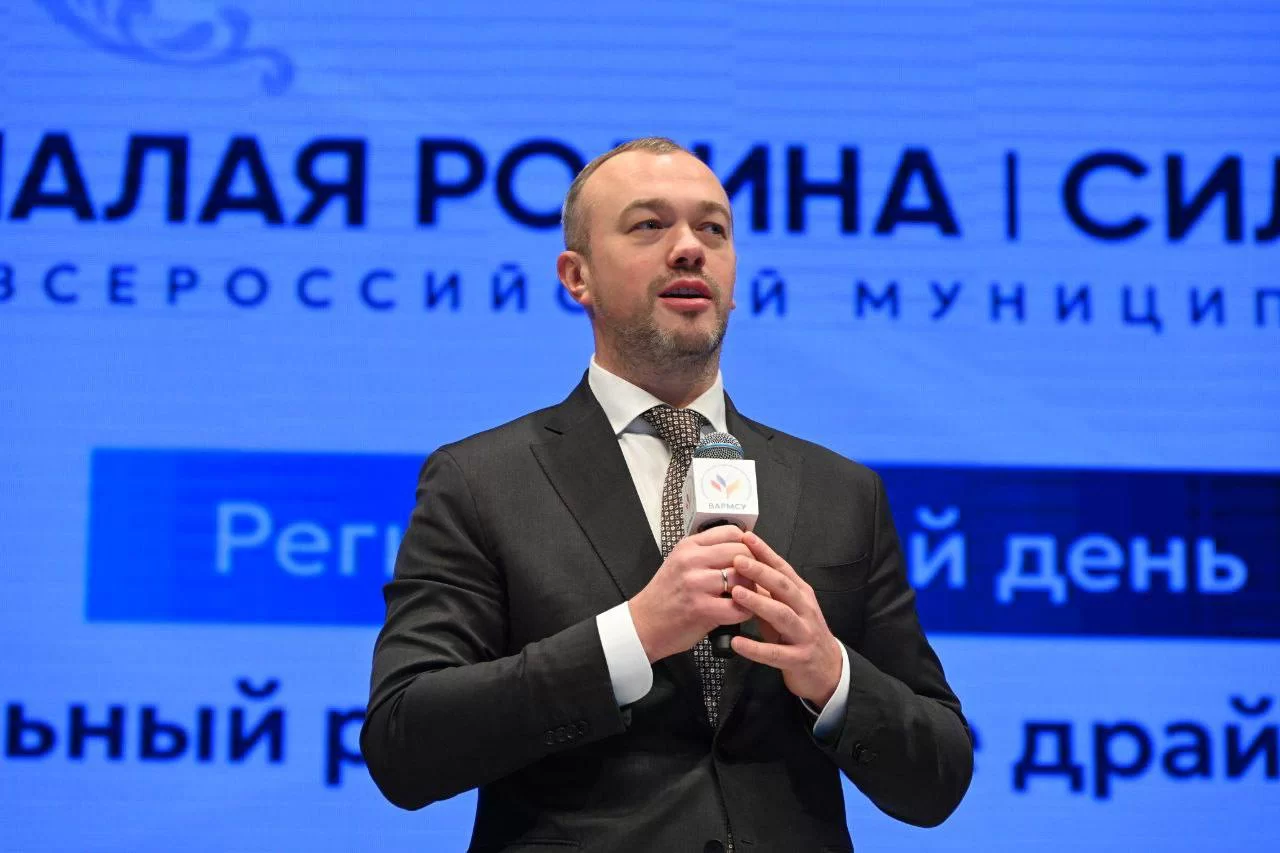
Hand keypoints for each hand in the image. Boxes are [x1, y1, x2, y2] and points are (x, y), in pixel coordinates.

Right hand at [630, 526, 753, 662]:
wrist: (644, 623)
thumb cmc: (665, 595)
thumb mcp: (680, 562)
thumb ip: (706, 552)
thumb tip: (742, 549)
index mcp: (689, 546)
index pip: (732, 533)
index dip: (747, 545)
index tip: (750, 557)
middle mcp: (692, 560)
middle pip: (741, 552)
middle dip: (753, 567)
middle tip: (753, 580)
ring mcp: (696, 584)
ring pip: (742, 577)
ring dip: (751, 589)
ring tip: (747, 596)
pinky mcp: (701, 608)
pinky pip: (737, 606)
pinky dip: (745, 611)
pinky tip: (740, 612)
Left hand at [729, 531, 842, 706]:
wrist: (828, 670)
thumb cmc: (801, 634)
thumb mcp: (787, 609)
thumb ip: (768, 592)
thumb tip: (742, 570)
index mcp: (801, 594)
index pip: (783, 568)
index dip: (765, 552)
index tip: (747, 537)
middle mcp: (805, 610)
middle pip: (783, 587)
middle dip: (761, 572)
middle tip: (738, 560)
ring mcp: (804, 634)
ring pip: (782, 615)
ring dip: (759, 603)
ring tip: (737, 593)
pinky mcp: (799, 659)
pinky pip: (775, 654)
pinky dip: (756, 648)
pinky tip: (738, 643)